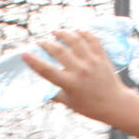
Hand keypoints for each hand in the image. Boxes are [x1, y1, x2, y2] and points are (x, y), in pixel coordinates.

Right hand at [22, 29, 137, 125]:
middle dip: (46, 43)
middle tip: (40, 41)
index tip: (24, 54)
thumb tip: (43, 90)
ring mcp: (91, 62)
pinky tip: (77, 31)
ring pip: (75, 40)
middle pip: (58, 50)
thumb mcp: (69, 104)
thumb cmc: (90, 107)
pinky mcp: (101, 57)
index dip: (33, 61)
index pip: (46, 70)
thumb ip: (55, 95)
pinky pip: (92, 39)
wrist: (114, 104)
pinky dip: (83, 33)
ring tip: (56, 32)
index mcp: (69, 84)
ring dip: (63, 33)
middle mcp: (79, 70)